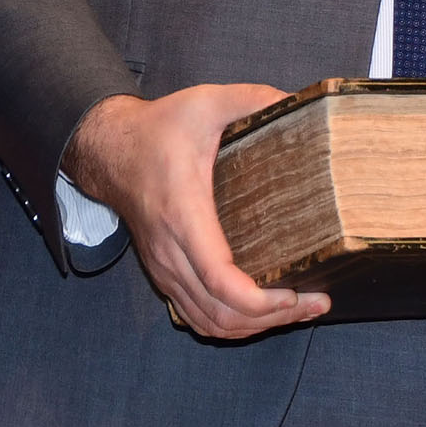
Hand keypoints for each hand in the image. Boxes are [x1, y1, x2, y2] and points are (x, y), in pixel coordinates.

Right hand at [63, 84, 331, 338]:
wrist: (111, 149)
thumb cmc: (158, 130)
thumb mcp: (206, 102)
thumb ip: (254, 99)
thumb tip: (300, 102)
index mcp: (184, 215)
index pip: (220, 281)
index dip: (261, 301)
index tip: (297, 292)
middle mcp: (171, 252)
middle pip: (221, 314)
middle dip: (272, 318)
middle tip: (315, 302)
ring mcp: (165, 269)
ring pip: (210, 323)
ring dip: (254, 327)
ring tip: (297, 309)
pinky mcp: (165, 274)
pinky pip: (198, 317)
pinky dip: (232, 325)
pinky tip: (261, 314)